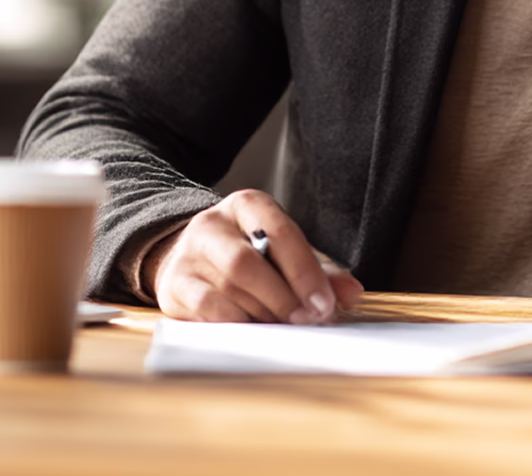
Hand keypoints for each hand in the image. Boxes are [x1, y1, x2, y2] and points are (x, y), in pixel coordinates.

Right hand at [142, 189, 363, 322]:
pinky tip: (253, 332)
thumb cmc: (248, 253)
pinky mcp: (174, 285)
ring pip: (228, 288)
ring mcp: (189, 254)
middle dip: (283, 297)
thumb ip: (318, 270)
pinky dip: (235, 324)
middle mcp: (214, 224)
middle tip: (307, 322)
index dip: (304, 271)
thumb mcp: (284, 252)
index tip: (325, 304)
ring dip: (262, 315)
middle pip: (248, 264)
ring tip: (284, 328)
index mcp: (249, 205)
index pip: (279, 232)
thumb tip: (351, 293)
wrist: (187, 256)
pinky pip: (206, 309)